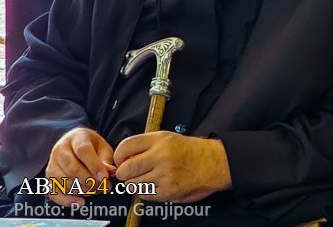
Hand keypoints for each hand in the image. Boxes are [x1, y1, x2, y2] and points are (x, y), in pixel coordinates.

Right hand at [46, 127, 115, 206]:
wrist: (74, 143)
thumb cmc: (91, 145)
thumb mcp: (102, 147)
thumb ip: (106, 159)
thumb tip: (110, 172)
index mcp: (76, 138)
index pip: (83, 150)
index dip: (94, 165)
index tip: (105, 177)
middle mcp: (60, 150)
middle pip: (72, 168)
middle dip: (90, 180)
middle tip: (103, 186)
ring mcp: (52, 164)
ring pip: (64, 181)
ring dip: (82, 190)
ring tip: (96, 190)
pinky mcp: (48, 177)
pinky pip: (54, 192)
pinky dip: (67, 200)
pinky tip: (80, 202)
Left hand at [113, 131, 231, 202]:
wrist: (213, 163)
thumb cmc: (189, 151)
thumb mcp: (168, 138)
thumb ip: (145, 145)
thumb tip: (121, 160)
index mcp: (159, 140)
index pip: (125, 147)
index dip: (119, 157)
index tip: (122, 161)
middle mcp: (160, 156)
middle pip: (125, 170)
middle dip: (125, 174)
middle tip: (133, 173)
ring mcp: (164, 175)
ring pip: (132, 185)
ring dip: (137, 184)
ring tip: (149, 178)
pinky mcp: (167, 191)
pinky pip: (145, 195)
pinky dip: (148, 192)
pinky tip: (159, 184)